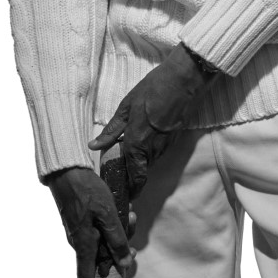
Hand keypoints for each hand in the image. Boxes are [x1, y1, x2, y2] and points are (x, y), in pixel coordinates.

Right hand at [46, 165, 133, 277]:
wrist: (67, 171)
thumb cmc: (87, 191)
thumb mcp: (108, 215)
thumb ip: (117, 240)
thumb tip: (123, 264)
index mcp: (84, 246)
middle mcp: (80, 244)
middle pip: (104, 260)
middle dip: (121, 252)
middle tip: (132, 231)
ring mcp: (80, 235)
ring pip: (106, 244)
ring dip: (121, 233)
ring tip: (130, 213)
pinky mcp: (82, 225)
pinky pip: (102, 233)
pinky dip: (114, 226)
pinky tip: (124, 210)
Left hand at [89, 44, 218, 196]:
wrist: (183, 82)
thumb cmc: (152, 91)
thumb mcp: (126, 108)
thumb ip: (111, 130)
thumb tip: (94, 145)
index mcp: (136, 144)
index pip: (135, 177)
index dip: (130, 189)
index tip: (124, 194)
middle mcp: (152, 150)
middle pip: (142, 173)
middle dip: (133, 177)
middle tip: (122, 175)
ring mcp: (165, 146)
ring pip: (150, 163)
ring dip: (141, 163)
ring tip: (130, 156)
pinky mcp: (174, 139)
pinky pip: (159, 152)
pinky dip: (150, 152)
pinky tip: (144, 141)